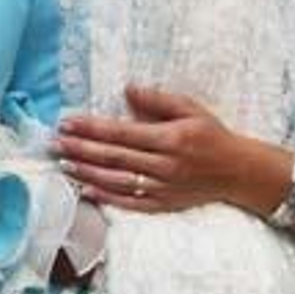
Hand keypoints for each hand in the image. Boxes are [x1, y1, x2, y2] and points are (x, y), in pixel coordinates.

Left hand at [53, 85, 247, 213]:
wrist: (239, 171)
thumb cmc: (212, 135)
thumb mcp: (191, 109)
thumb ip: (158, 99)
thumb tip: (128, 89)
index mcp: (169, 138)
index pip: (121, 133)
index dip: (91, 128)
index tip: (67, 122)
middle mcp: (164, 165)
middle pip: (113, 157)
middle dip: (81, 149)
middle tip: (55, 143)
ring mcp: (162, 188)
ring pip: (117, 180)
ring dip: (87, 172)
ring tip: (63, 163)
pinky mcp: (164, 204)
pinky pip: (131, 202)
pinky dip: (107, 197)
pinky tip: (87, 190)